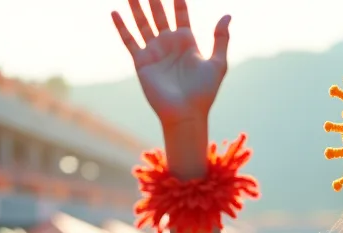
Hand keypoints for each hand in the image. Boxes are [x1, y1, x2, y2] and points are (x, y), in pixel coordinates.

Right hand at [112, 0, 229, 126]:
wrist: (186, 113)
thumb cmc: (204, 91)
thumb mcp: (218, 63)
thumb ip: (221, 39)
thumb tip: (227, 14)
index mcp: (187, 41)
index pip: (180, 13)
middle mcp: (169, 43)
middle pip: (159, 13)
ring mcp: (154, 51)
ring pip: (142, 23)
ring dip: (136, 7)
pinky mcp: (141, 61)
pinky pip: (129, 40)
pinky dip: (122, 27)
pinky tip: (115, 12)